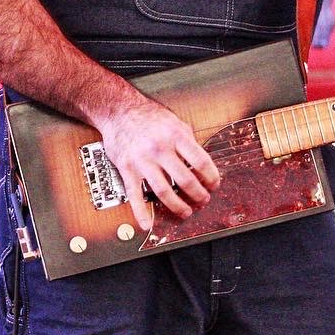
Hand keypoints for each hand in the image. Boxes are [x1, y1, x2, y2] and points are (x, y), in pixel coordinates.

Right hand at [97, 96, 219, 230]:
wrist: (119, 110)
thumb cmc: (148, 115)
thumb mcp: (175, 122)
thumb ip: (188, 142)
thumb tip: (201, 163)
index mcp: (176, 136)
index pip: (201, 161)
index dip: (211, 177)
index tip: (214, 185)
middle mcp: (160, 149)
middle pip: (185, 180)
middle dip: (198, 195)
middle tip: (203, 200)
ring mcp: (143, 161)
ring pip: (164, 191)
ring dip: (178, 206)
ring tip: (186, 212)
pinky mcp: (127, 169)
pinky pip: (135, 195)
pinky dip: (140, 213)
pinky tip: (146, 225)